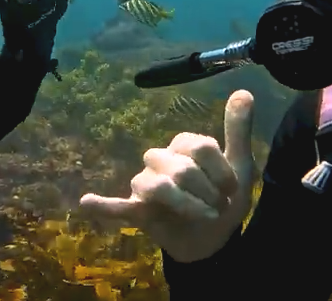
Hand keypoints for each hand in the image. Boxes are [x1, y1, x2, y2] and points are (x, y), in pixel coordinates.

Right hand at [79, 90, 255, 262]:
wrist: (214, 241)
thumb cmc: (223, 198)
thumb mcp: (240, 166)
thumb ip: (238, 131)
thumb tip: (244, 91)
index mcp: (184, 144)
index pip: (201, 148)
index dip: (222, 172)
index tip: (232, 189)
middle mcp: (161, 158)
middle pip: (182, 169)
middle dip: (207, 193)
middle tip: (217, 208)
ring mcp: (145, 183)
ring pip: (157, 186)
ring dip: (185, 205)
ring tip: (200, 216)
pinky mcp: (136, 209)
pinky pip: (116, 205)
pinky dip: (103, 205)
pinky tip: (87, 203)